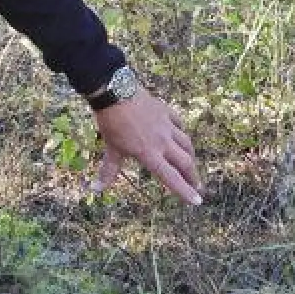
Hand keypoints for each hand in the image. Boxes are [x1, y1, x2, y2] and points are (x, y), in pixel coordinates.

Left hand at [92, 89, 201, 204]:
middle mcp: (162, 142)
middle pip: (185, 162)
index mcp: (149, 154)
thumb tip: (96, 188)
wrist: (116, 93)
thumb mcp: (111, 149)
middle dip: (193, 176)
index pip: (171, 178)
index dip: (185, 191)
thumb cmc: (112, 123)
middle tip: (198, 186)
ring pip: (186, 144)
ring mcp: (166, 126)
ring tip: (191, 164)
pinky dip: (181, 133)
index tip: (197, 201)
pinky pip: (179, 125)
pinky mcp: (166, 112)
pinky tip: (181, 136)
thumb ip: (108, 171)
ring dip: (191, 156)